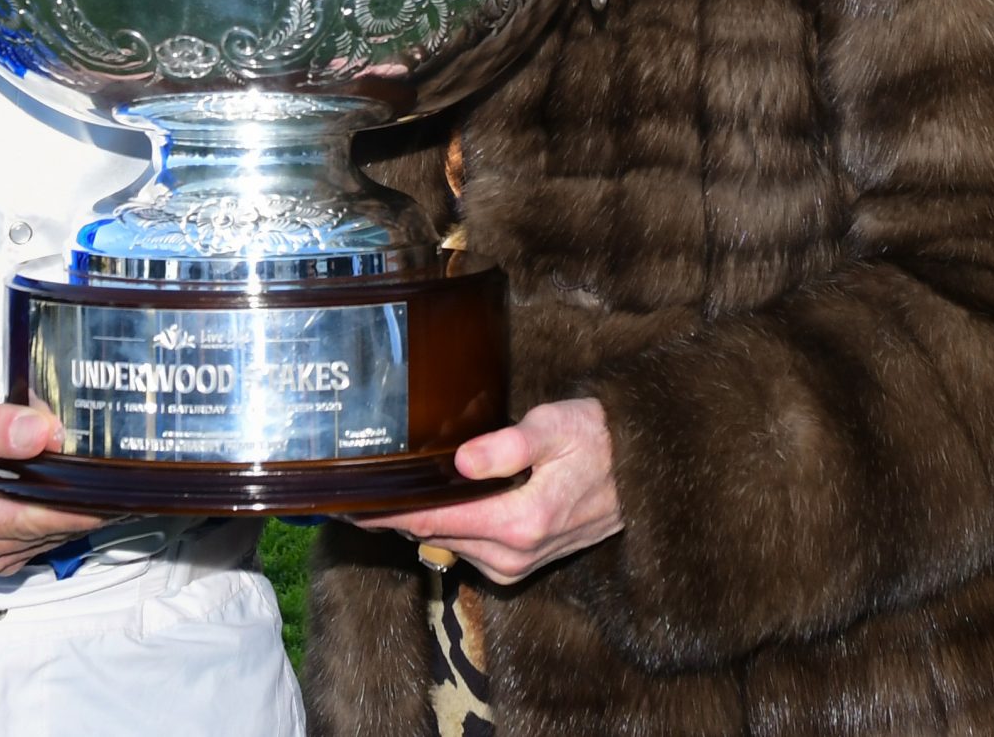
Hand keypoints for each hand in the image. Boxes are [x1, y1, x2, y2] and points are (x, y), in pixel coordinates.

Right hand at [0, 384, 104, 578]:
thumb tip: (46, 434)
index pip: (29, 520)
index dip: (76, 507)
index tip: (116, 494)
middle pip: (41, 533)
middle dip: (74, 500)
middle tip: (105, 469)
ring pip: (42, 542)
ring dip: (63, 510)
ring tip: (73, 472)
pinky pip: (32, 544)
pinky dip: (48, 519)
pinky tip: (52, 492)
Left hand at [356, 398, 621, 583]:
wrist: (642, 473)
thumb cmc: (599, 441)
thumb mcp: (556, 428)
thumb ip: (509, 445)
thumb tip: (462, 461)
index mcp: (518, 523)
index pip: (434, 520)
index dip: (387, 513)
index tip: (350, 504)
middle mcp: (513, 554)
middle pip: (434, 535)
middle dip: (393, 516)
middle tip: (352, 492)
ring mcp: (516, 564)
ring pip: (448, 544)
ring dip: (417, 523)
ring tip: (381, 496)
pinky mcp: (521, 563)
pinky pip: (467, 548)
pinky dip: (445, 528)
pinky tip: (428, 505)